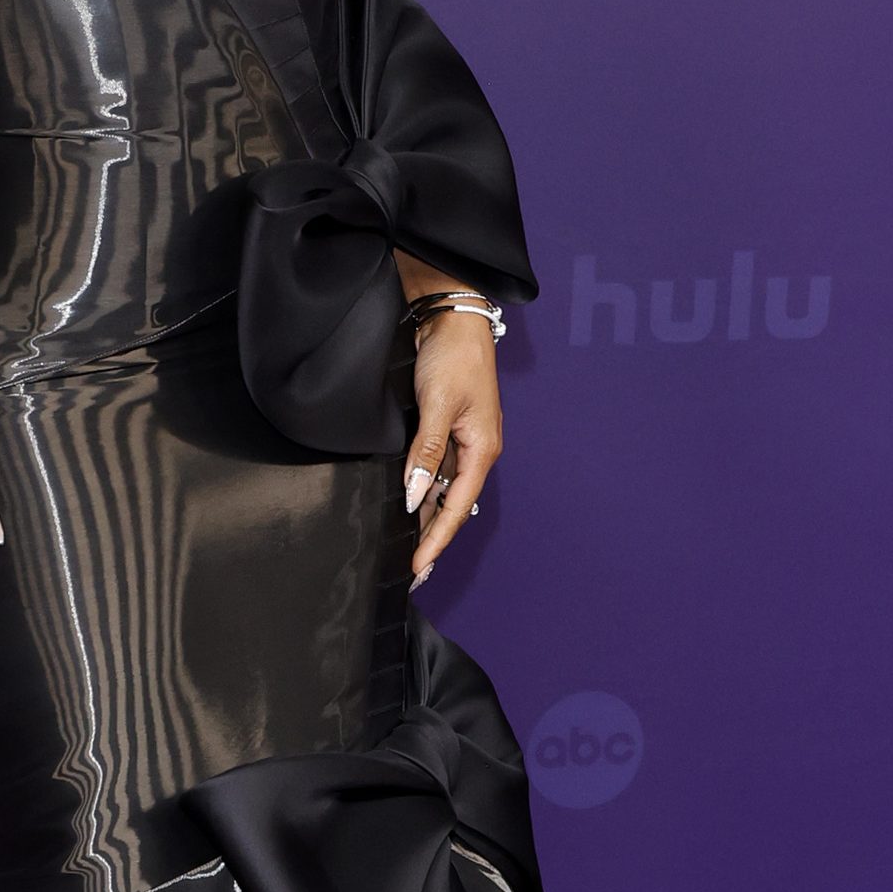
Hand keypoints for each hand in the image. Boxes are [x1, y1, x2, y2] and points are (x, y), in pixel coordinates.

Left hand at [402, 307, 500, 586]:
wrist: (454, 321)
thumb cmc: (453, 359)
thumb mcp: (437, 406)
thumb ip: (425, 452)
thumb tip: (415, 495)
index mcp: (482, 450)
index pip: (457, 507)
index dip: (437, 539)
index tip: (418, 565)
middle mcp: (477, 451)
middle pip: (453, 506)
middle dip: (434, 538)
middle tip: (415, 570)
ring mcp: (464, 441)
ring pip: (445, 491)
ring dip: (429, 518)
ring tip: (409, 547)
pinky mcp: (450, 430)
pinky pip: (438, 472)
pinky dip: (425, 492)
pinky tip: (412, 506)